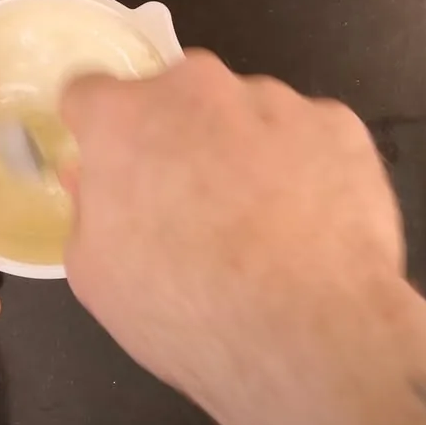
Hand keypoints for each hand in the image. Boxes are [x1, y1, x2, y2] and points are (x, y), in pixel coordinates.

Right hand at [60, 50, 407, 424]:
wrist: (309, 336)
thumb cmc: (185, 309)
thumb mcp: (97, 276)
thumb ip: (87, 210)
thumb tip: (94, 179)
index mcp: (124, 118)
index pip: (90, 94)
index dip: (98, 135)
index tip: (113, 171)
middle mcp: (197, 89)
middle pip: (173, 96)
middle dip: (174, 138)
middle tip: (187, 208)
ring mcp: (275, 101)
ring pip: (244, 113)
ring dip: (240, 151)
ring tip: (260, 227)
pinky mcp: (338, 125)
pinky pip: (305, 136)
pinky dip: (300, 168)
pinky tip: (304, 226)